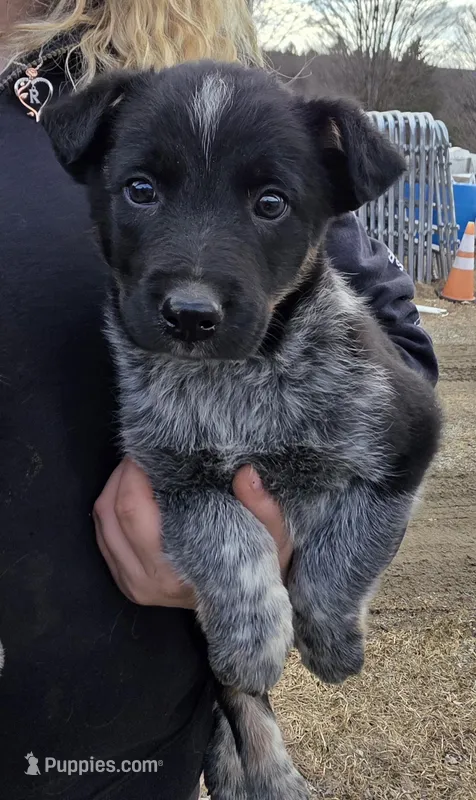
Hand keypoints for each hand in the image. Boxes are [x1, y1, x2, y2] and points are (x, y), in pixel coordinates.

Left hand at [93, 459, 291, 607]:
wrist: (252, 609)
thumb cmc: (261, 567)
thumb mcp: (275, 537)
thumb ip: (263, 507)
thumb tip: (246, 473)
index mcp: (177, 568)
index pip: (133, 508)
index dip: (136, 471)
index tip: (152, 448)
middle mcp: (147, 579)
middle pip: (112, 509)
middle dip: (124, 472)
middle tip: (146, 452)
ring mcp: (133, 584)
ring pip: (102, 521)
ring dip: (115, 487)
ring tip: (142, 469)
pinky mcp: (126, 583)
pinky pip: (104, 536)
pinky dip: (112, 508)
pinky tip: (135, 493)